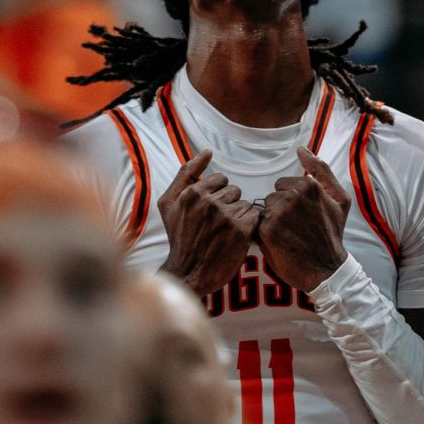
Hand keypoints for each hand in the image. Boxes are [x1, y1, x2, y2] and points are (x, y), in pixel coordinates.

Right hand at [157, 149, 260, 294]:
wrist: (188, 272)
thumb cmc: (179, 237)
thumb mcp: (169, 203)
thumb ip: (186, 173)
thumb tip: (207, 151)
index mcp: (192, 194)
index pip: (220, 179)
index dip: (217, 194)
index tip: (209, 210)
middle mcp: (209, 203)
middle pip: (234, 190)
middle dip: (228, 204)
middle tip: (216, 224)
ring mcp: (226, 217)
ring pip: (245, 203)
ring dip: (238, 216)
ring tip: (225, 231)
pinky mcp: (241, 231)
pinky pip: (254, 216)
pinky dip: (248, 226)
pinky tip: (235, 236)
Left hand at [256, 147, 349, 291]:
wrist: (326, 269)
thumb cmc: (333, 233)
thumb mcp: (340, 199)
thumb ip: (321, 170)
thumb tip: (302, 148)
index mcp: (308, 185)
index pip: (282, 185)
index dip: (289, 202)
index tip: (302, 217)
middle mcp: (293, 196)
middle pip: (271, 197)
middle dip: (279, 211)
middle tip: (295, 229)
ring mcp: (278, 212)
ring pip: (263, 210)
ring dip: (270, 223)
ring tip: (287, 237)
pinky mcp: (267, 230)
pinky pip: (256, 224)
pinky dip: (263, 235)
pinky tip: (278, 244)